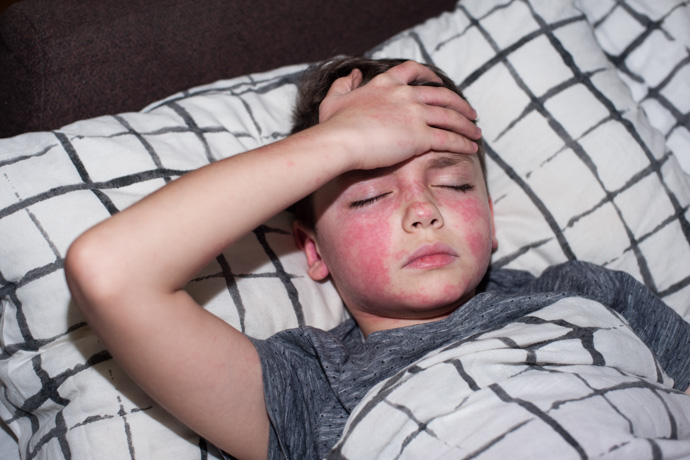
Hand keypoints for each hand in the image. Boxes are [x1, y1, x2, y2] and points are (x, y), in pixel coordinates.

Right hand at [317, 60, 481, 170]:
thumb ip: (343, 84)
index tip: (438, 81)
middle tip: (469, 113)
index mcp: (386, 84)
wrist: (340, 141)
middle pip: (441, 96)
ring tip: (476, 132)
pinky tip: (471, 147)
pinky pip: (449, 138)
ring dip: (466, 125)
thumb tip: (352, 74)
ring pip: (450, 117)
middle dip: (459, 104)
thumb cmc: (334, 125)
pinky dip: (463, 143)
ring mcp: (415, 114)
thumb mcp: (334, 99)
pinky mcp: (420, 136)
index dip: (429, 75)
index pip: (413, 71)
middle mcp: (405, 95)